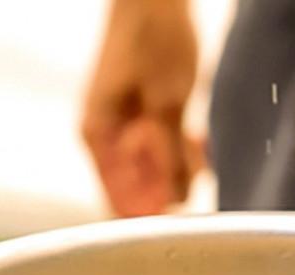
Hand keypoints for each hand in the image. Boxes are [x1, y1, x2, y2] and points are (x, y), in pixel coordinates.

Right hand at [82, 0, 202, 216]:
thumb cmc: (155, 39)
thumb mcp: (169, 103)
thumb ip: (171, 155)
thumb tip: (176, 203)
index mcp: (97, 137)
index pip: (118, 203)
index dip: (152, 214)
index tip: (183, 204)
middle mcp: (104, 139)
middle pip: (139, 193)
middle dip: (171, 183)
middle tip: (193, 153)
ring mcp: (122, 131)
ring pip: (155, 176)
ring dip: (181, 166)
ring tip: (195, 138)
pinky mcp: (141, 123)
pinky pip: (162, 154)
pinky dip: (182, 151)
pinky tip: (197, 136)